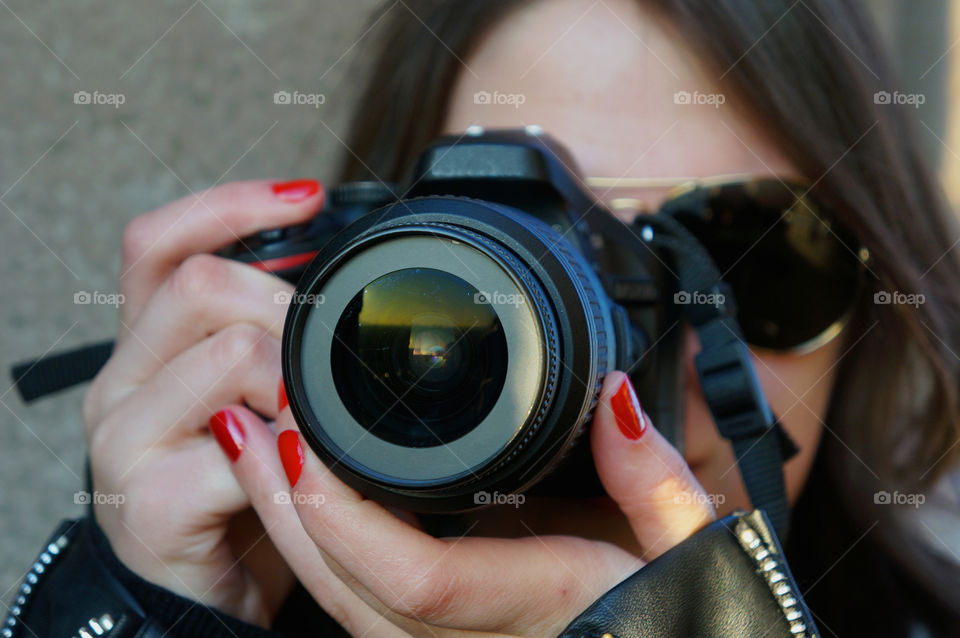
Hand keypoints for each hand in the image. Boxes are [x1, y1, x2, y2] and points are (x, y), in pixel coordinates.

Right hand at [82, 179, 323, 624]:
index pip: (161, 244)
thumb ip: (269, 345)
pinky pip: (238, 448)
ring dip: (295, 379)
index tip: (309, 195)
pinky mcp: (151, 503)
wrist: (200, 593)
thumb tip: (337, 287)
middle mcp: (123, 382)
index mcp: (148, 347)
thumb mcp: (247, 402)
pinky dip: (292, 450)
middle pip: (197, 285)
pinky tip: (305, 464)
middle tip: (321, 348)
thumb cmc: (236, 489)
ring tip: (314, 415)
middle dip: (283, 304)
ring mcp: (126, 441)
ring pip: (227, 355)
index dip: (230, 206)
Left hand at [219, 371, 716, 634]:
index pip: (420, 578)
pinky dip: (315, 550)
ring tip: (249, 445)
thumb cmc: (684, 617)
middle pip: (348, 594)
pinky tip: (295, 495)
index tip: (298, 435)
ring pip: (339, 608)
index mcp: (543, 609)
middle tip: (246, 421)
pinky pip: (358, 609)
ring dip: (286, 526)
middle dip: (284, 510)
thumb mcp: (690, 542)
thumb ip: (656, 474)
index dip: (343, 515)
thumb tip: (615, 394)